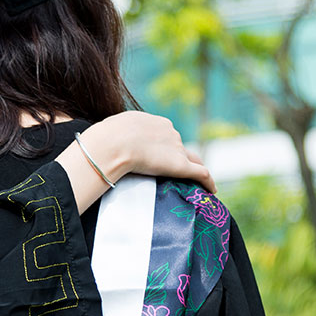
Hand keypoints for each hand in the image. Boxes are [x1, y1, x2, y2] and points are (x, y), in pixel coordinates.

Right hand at [78, 111, 214, 192]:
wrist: (114, 143)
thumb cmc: (107, 137)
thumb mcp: (113, 129)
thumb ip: (118, 136)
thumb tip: (104, 144)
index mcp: (156, 123)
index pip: (166, 136)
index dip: (165, 148)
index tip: (159, 159)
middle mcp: (171, 133)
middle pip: (180, 148)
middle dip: (178, 159)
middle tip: (173, 175)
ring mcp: (177, 149)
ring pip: (192, 160)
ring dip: (193, 170)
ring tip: (197, 184)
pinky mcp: (181, 165)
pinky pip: (201, 174)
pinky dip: (208, 182)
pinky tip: (212, 192)